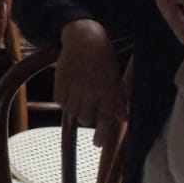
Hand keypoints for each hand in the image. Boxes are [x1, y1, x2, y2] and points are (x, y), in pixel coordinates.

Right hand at [56, 19, 126, 146]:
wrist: (84, 38)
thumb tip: (123, 119)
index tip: (97, 144)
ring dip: (76, 110)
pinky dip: (64, 101)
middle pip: (86, 118)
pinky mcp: (60, 81)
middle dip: (88, 118)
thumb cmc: (104, 58)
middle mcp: (91, 91)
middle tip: (90, 110)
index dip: (102, 136)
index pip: (105, 120)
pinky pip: (60, 101)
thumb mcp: (116, 78)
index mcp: (108, 91)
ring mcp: (74, 86)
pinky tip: (69, 93)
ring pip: (73, 111)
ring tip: (80, 100)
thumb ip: (119, 100)